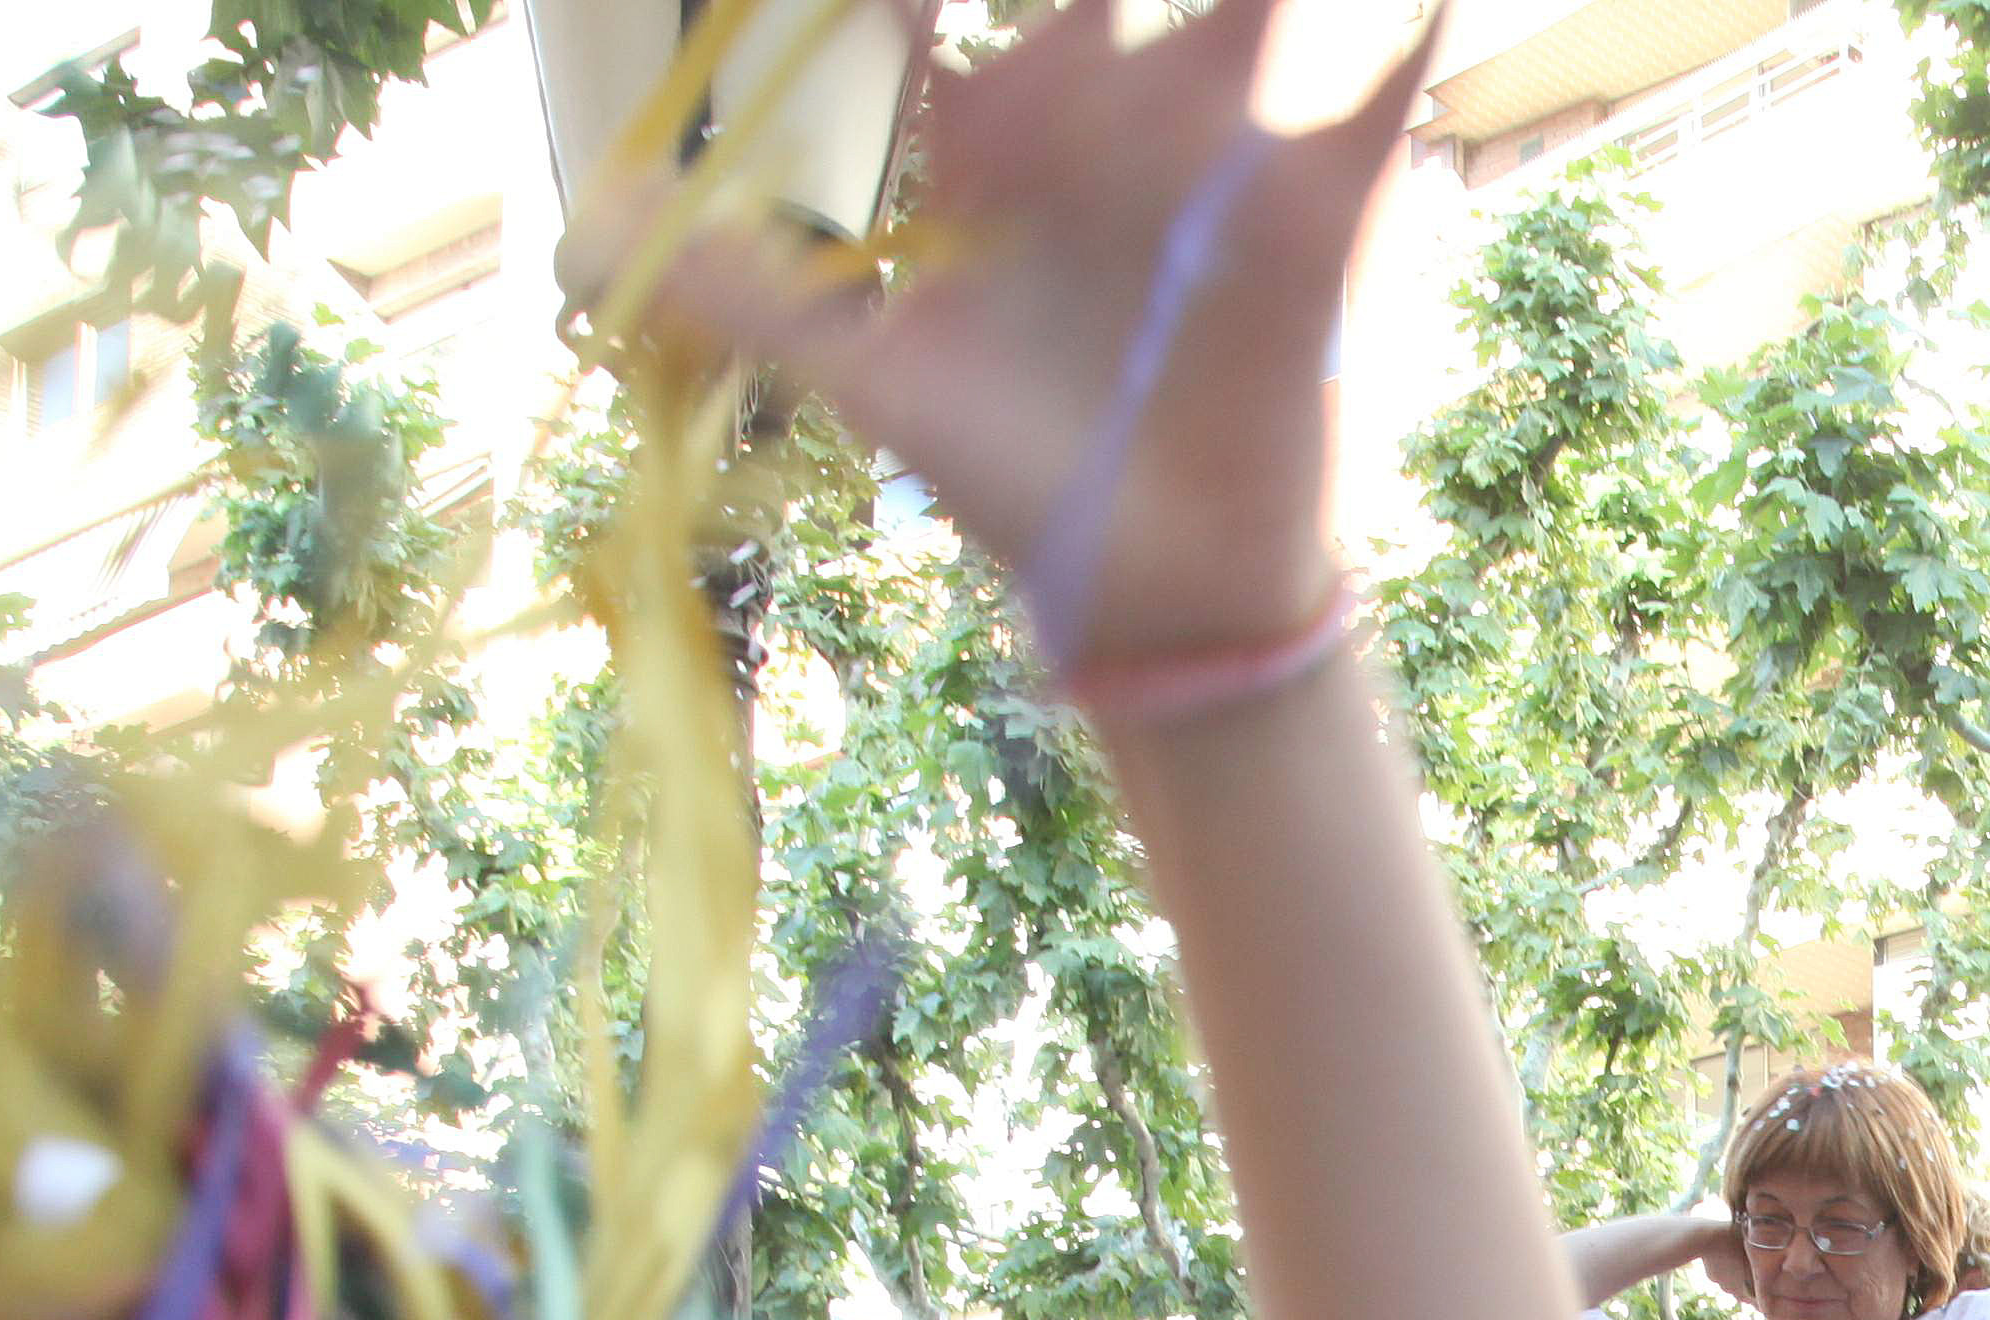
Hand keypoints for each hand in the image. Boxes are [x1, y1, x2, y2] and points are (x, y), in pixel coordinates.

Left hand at [633, 0, 1420, 677]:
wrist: (1151, 591)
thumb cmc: (1015, 481)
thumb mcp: (869, 374)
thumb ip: (747, 288)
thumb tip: (594, 220)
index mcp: (1003, 139)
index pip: (945, 6)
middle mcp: (1113, 122)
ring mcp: (1217, 155)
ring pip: (1234, 4)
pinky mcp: (1314, 207)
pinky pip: (1373, 89)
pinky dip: (1395, 28)